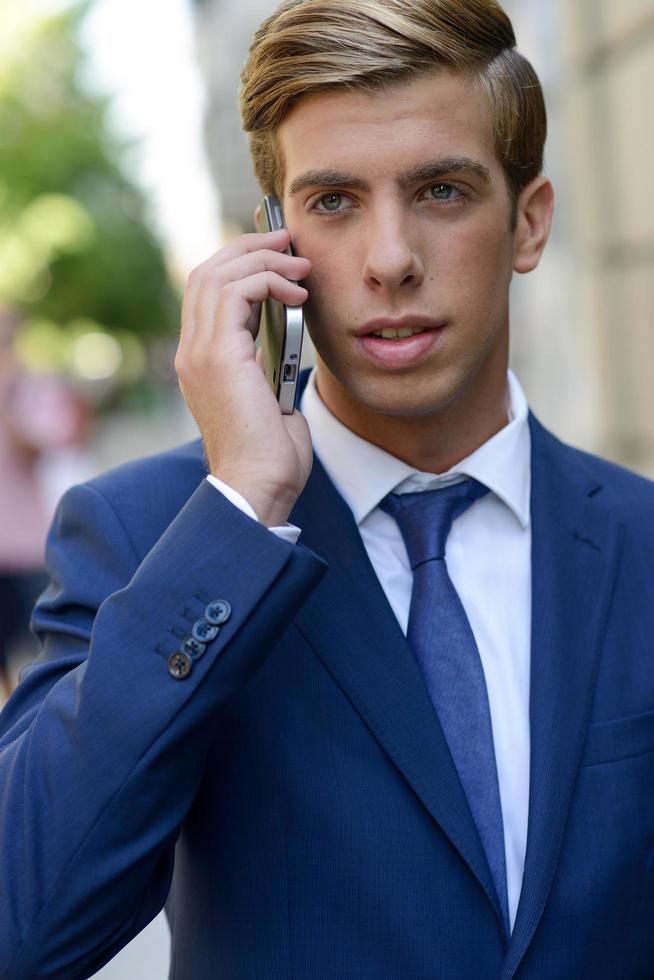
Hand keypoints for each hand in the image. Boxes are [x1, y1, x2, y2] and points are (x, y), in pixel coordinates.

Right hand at [175, 229, 312, 526]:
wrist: (260, 488)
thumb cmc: (271, 455)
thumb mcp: (270, 398)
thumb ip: (267, 365)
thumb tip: (286, 339)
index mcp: (200, 360)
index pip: (206, 291)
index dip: (240, 263)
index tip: (281, 256)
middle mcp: (191, 351)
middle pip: (206, 271)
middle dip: (250, 247)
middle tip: (290, 241)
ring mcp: (200, 352)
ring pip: (218, 272)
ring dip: (264, 258)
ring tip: (300, 264)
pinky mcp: (219, 356)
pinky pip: (238, 291)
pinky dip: (269, 280)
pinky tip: (298, 294)